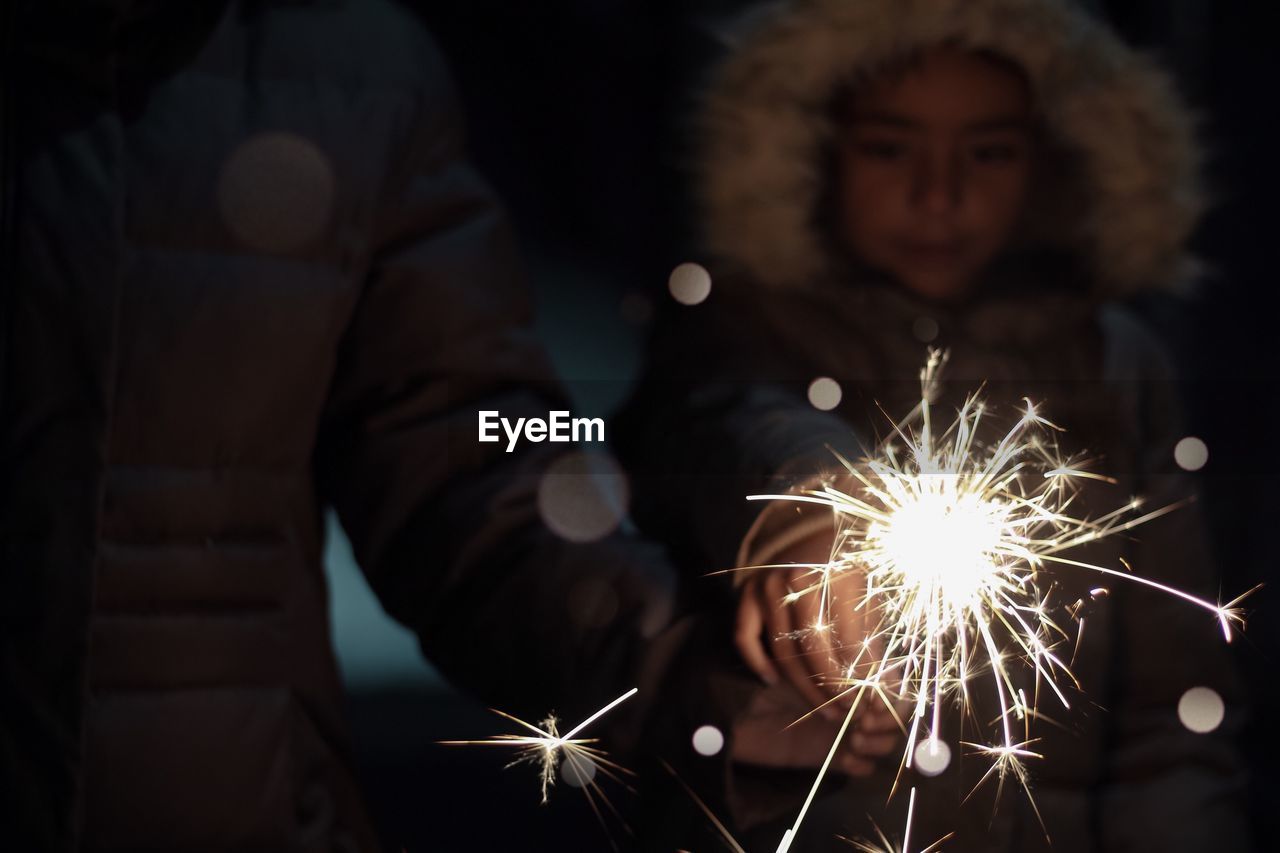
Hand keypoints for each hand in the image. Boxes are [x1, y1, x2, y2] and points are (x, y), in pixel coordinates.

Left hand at [729, 680, 900, 775]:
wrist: (738, 715)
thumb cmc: (768, 682)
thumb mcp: (804, 669)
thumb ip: (842, 672)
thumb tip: (875, 678)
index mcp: (851, 678)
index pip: (893, 685)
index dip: (893, 694)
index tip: (877, 699)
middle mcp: (853, 703)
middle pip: (895, 716)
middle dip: (889, 720)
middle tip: (864, 722)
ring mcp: (845, 732)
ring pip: (884, 742)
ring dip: (879, 743)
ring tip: (855, 739)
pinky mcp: (832, 757)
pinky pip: (863, 767)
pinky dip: (862, 765)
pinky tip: (847, 758)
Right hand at [735, 532, 878, 714]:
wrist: (816, 535)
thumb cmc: (849, 572)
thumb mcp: (869, 599)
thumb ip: (875, 643)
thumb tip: (887, 692)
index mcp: (836, 578)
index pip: (848, 643)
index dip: (861, 679)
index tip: (871, 703)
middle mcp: (797, 581)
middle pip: (813, 652)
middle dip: (831, 689)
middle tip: (845, 712)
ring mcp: (768, 586)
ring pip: (781, 652)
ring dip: (802, 687)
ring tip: (823, 709)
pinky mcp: (747, 593)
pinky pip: (744, 637)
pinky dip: (757, 663)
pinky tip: (774, 681)